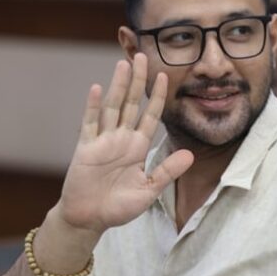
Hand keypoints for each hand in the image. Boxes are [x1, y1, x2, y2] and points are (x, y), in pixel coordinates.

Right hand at [59, 53, 193, 233]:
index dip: (157, 96)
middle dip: (137, 80)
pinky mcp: (86, 148)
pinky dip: (93, 106)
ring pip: (112, 107)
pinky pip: (90, 124)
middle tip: (142, 56)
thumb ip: (166, 172)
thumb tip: (190, 155)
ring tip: (123, 64)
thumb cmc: (118, 207)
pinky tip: (98, 88)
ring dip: (117, 86)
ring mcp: (102, 141)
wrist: (89, 219)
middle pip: (130, 103)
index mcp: (137, 147)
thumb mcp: (148, 190)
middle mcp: (121, 139)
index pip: (150, 116)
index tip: (165, 76)